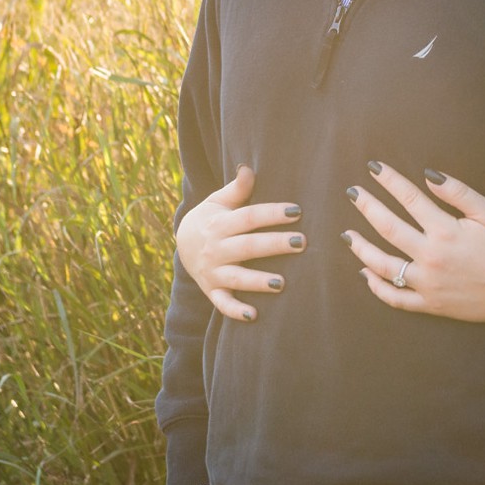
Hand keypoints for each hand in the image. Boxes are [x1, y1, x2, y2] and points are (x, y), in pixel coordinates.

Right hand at [175, 165, 303, 322]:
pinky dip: (236, 311)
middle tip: (302, 243)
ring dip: (258, 281)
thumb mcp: (217, 201)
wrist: (181, 243)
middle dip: (274, 245)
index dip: (272, 213)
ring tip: (281, 283)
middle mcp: (216, 249)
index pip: (249, 217)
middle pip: (248, 246)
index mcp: (220, 223)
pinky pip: (223, 304)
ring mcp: (213, 272)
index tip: (297, 211)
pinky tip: (254, 316)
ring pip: (237, 277)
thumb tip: (248, 167)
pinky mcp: (213, 291)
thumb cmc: (211, 218)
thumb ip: (236, 189)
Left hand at [343, 163, 484, 345]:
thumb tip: (428, 176)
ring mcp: (427, 284)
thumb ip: (458, 193)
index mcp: (446, 231)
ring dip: (361, 248)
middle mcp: (431, 257)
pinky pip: (395, 298)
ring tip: (348, 235)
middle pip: (388, 227)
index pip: (409, 198)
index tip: (374, 168)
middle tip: (352, 193)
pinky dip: (376, 287)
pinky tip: (365, 273)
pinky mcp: (430, 304)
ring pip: (382, 265)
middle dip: (367, 206)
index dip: (389, 180)